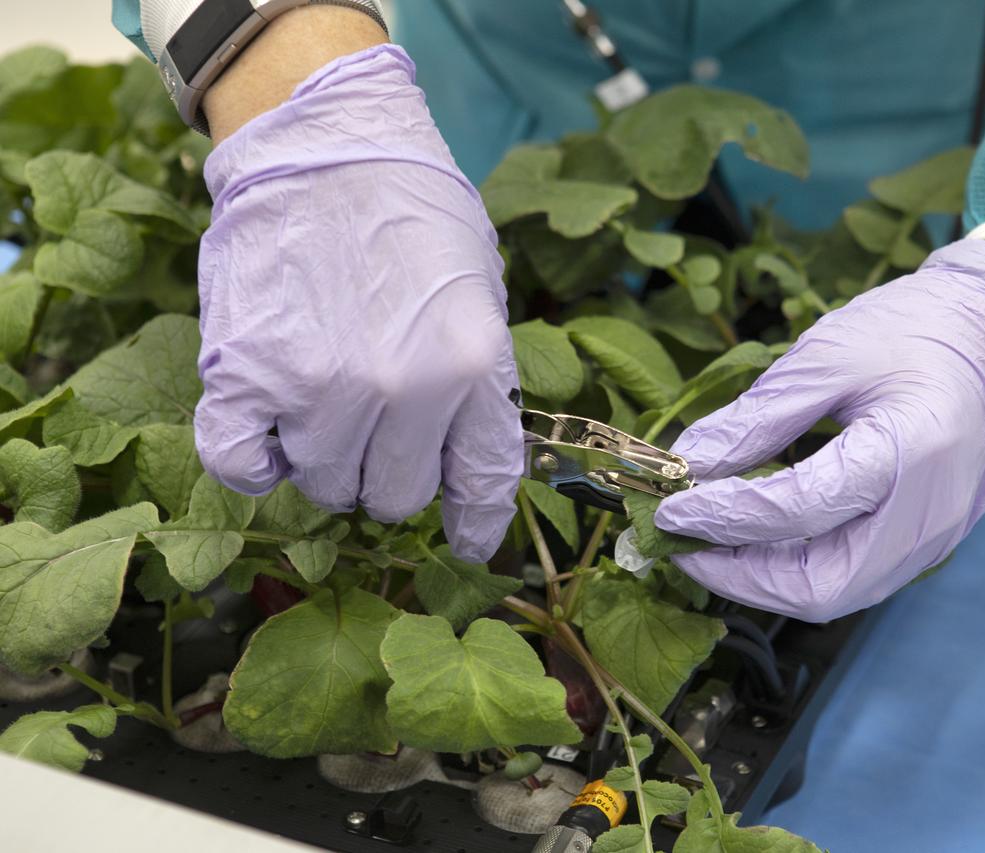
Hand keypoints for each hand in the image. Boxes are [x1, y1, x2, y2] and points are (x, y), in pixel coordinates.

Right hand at [195, 45, 521, 560]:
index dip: (474, 523)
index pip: (480, 483)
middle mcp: (403, 390)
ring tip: (324, 394)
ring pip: (322, 485)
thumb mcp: (480, 294)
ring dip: (324, 455)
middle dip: (387, 473)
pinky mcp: (245, 376)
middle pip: (392, 496)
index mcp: (473, 367)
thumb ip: (476, 382)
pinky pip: (242, 469)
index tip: (467, 545)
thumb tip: (465, 457)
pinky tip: (268, 429)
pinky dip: (255, 462)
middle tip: (376, 425)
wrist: (325, 140)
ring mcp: (321, 388)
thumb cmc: (412, 211)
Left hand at [653, 240, 984, 620]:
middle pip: (819, 586)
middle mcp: (928, 514)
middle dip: (739, 576)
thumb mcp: (827, 356)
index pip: (796, 510)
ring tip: (712, 544)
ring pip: (835, 593)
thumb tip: (691, 463)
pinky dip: (799, 569)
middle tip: (685, 543)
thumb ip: (757, 418)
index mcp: (908, 454)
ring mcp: (935, 537)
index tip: (671, 506)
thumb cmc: (919, 329)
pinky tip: (761, 540)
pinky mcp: (929, 542)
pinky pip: (855, 576)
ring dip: (765, 580)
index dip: (723, 516)